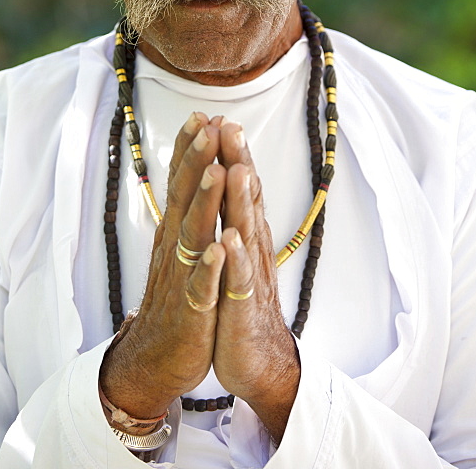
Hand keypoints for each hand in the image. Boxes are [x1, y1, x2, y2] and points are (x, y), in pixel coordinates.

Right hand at [99, 112, 227, 419]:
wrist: (157, 358)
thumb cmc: (175, 296)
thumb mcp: (177, 248)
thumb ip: (183, 210)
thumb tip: (191, 168)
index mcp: (175, 232)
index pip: (180, 183)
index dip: (189, 151)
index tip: (200, 114)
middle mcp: (175, 248)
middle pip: (184, 198)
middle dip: (196, 162)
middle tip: (206, 126)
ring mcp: (182, 278)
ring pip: (193, 235)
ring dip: (204, 203)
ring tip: (216, 171)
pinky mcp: (193, 312)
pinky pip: (201, 288)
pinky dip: (209, 268)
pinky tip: (219, 249)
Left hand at [212, 122, 299, 442]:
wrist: (257, 358)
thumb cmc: (239, 298)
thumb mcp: (234, 251)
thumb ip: (233, 213)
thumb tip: (228, 172)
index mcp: (243, 232)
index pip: (237, 186)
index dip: (229, 153)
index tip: (217, 117)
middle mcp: (250, 247)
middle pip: (244, 199)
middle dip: (237, 162)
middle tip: (231, 126)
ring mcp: (248, 275)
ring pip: (245, 231)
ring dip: (239, 201)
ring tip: (234, 169)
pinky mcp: (242, 307)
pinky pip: (238, 280)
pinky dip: (234, 259)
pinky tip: (228, 240)